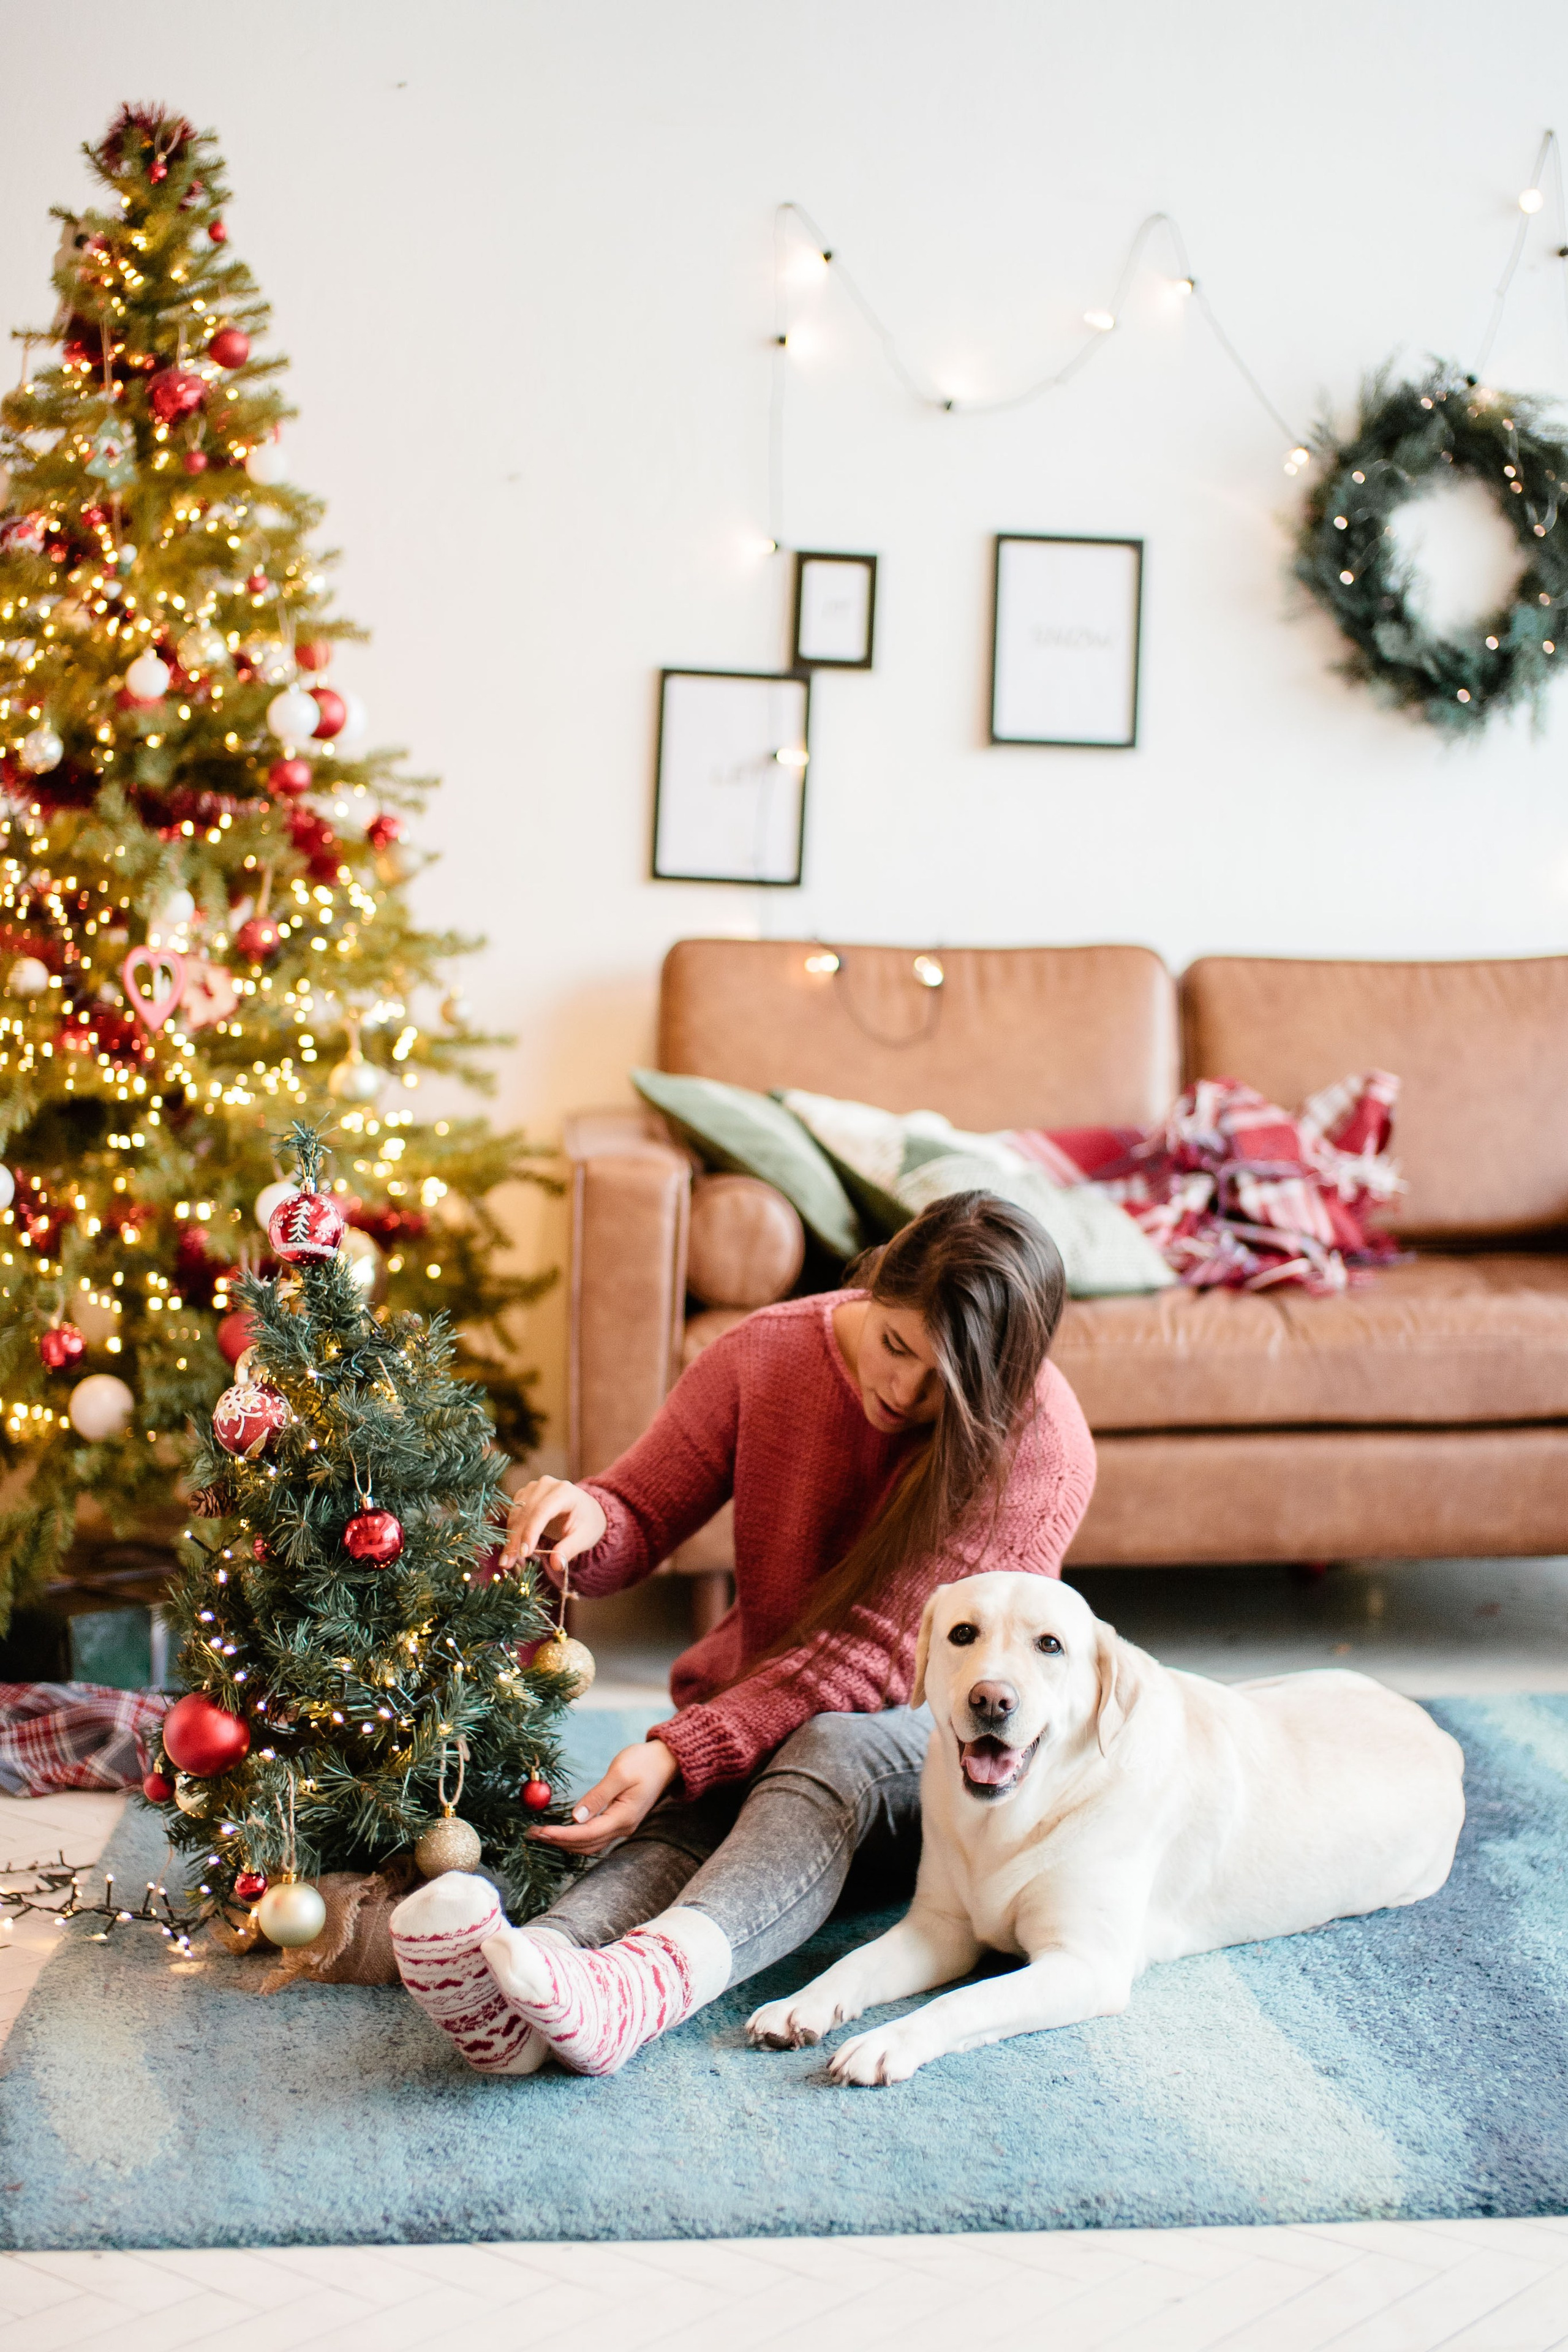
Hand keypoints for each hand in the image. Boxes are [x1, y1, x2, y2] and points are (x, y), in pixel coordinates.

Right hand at [499, 1477, 606, 1574]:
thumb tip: (556, 1565)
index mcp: (564, 1491)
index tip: (524, 1553)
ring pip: (515, 1514)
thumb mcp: (584, 1537)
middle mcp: (546, 1485)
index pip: (542, 1511)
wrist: (586, 1510)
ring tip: (508, 1562)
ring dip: (510, 1539)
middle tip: (508, 1564)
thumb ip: (570, 1549)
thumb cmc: (587, 1523)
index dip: (531, 1532)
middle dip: (515, 1540)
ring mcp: (533, 1488)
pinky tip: (512, 1551)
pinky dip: (511, 1533)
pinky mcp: (524, 1495)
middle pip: (525, 1513)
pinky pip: (513, 1514)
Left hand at [527, 1740, 678, 1853]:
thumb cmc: (643, 1762)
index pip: (587, 1834)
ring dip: (565, 1842)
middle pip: (586, 1844)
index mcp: (624, 1816)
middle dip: (558, 1841)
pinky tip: (562, 1832)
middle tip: (532, 1834)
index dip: (563, 1835)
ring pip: (590, 1845)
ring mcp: (622, 1826)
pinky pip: (595, 1837)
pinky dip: (576, 1838)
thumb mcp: (619, 1773)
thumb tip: (575, 1817)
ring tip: (542, 1834)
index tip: (542, 1832)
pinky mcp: (619, 1820)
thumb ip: (597, 1796)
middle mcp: (623, 1827)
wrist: (667, 1761)